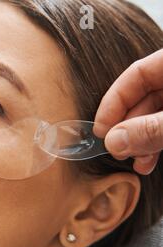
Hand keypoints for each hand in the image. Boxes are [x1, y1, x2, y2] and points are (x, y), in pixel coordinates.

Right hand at [94, 49, 162, 174]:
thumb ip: (152, 129)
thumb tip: (113, 142)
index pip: (136, 75)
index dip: (114, 102)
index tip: (100, 130)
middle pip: (144, 98)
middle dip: (127, 127)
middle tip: (116, 149)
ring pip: (155, 116)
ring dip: (140, 140)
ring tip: (132, 161)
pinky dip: (156, 143)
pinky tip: (147, 161)